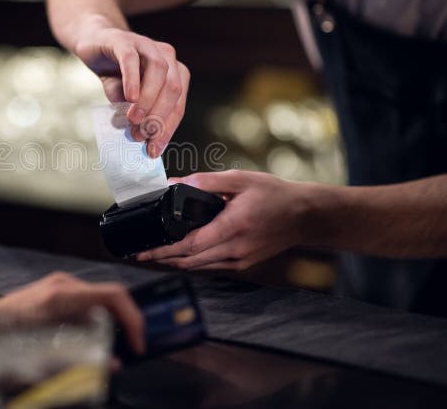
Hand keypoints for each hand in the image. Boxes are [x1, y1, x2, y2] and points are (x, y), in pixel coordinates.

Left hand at [0, 272, 144, 354]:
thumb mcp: (45, 358)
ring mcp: (56, 287)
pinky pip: (82, 306)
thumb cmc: (1, 342)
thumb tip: (112, 363)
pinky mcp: (51, 295)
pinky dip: (90, 325)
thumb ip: (83, 360)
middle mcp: (62, 285)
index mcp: (63, 295)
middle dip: (121, 326)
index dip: (134, 319)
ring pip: (96, 304)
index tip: (138, 341)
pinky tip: (83, 344)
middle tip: (124, 350)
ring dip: (105, 327)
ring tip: (102, 351)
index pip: (115, 295)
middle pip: (108, 300)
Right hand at [74, 20, 188, 157]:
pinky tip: (129, 97)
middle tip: (141, 136)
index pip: (178, 105)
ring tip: (134, 119)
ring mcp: (147, 45)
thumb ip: (136, 115)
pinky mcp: (124, 40)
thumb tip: (141, 138)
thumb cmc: (116, 75)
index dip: (167, 129)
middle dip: (158, 116)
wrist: (94, 45)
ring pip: (158, 71)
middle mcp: (167, 57)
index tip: (154, 149)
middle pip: (173, 88)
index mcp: (174, 73)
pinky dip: (133, 79)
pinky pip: (132, 60)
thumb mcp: (127, 101)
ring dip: (148, 100)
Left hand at [136, 171, 314, 269]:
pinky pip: (211, 266)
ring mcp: (239, 260)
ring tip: (155, 254)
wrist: (304, 216)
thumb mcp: (239, 180)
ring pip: (199, 266)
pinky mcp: (243, 264)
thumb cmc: (274, 194)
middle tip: (141, 253)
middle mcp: (235, 249)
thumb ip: (205, 183)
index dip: (163, 250)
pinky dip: (193, 261)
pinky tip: (182, 253)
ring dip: (175, 261)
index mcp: (232, 227)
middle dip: (162, 258)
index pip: (190, 245)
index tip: (143, 251)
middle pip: (189, 260)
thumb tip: (174, 184)